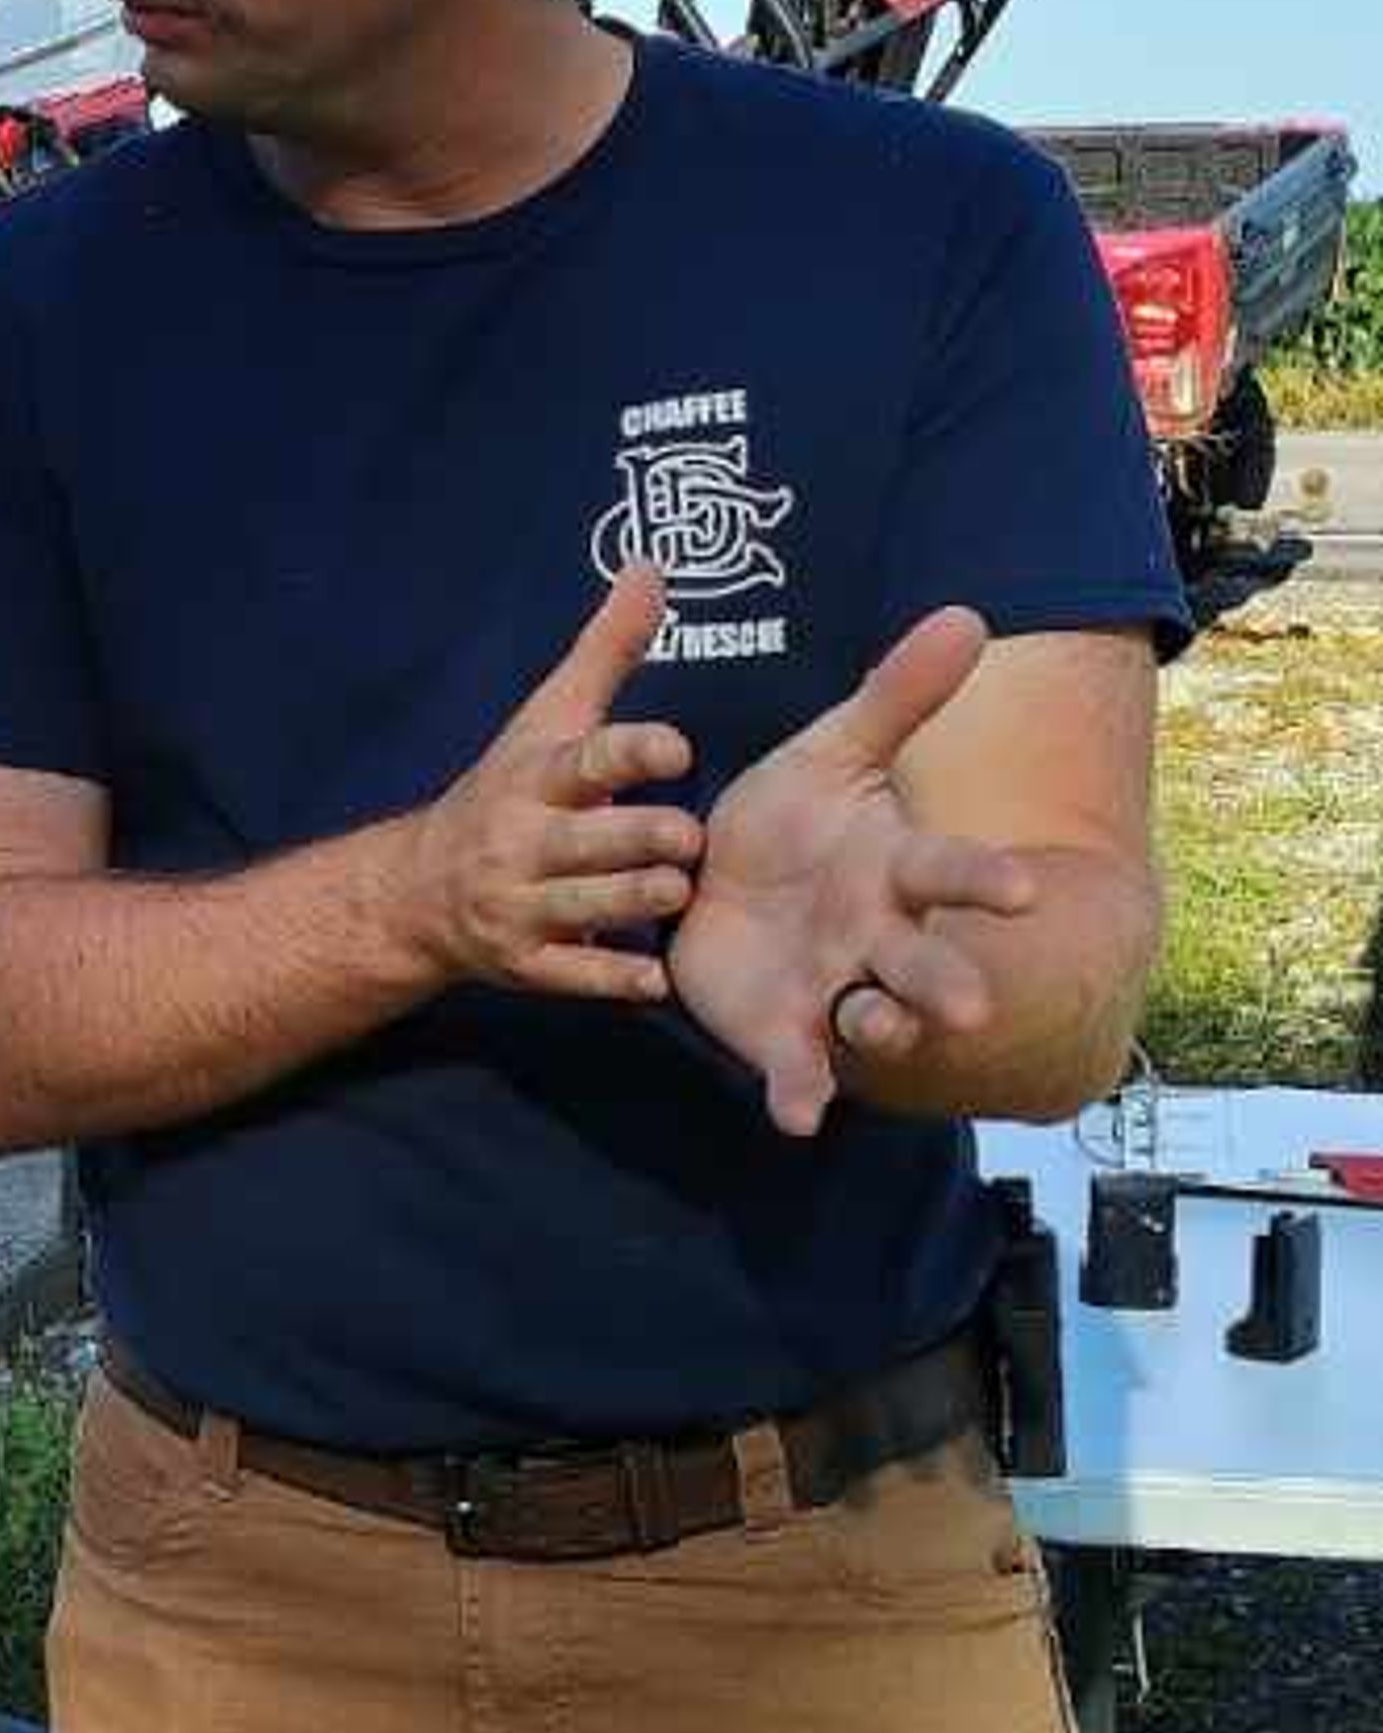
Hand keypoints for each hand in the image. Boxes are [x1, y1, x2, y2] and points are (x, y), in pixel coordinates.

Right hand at [387, 560, 706, 1009]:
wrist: (421, 887)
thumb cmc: (508, 788)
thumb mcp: (549, 716)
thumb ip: (607, 649)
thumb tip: (650, 566)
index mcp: (537, 777)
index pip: (585, 760)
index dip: (630, 754)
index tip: (676, 748)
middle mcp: (525, 840)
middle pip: (591, 841)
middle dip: (643, 838)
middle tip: (688, 838)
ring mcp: (522, 905)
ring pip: (587, 907)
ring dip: (636, 901)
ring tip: (677, 891)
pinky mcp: (527, 963)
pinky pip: (575, 976)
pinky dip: (614, 980)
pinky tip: (658, 981)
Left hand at [659, 604, 1038, 1140]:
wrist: (710, 881)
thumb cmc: (792, 820)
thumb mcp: (833, 749)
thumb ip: (896, 694)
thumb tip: (968, 615)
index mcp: (894, 868)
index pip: (948, 871)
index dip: (981, 880)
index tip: (1021, 887)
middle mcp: (877, 938)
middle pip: (920, 962)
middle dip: (945, 983)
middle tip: (968, 1007)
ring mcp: (835, 991)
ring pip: (870, 1021)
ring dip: (877, 1033)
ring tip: (873, 1032)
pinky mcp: (784, 1034)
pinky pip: (799, 1070)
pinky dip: (801, 1093)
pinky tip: (796, 1117)